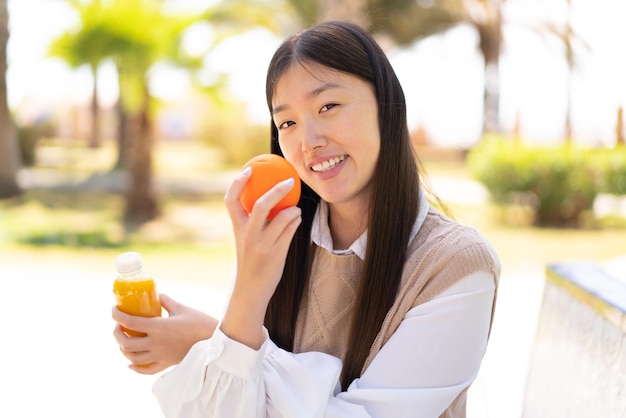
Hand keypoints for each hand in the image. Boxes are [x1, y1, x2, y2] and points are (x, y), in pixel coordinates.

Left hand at [112, 294, 217, 373]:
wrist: (215, 342)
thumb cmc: (200, 322)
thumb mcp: (182, 308)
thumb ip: (166, 302)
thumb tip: (156, 296)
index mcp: (159, 328)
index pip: (130, 322)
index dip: (117, 316)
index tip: (113, 310)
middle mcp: (156, 344)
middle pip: (126, 343)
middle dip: (117, 333)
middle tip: (118, 325)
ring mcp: (160, 356)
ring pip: (132, 358)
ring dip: (123, 349)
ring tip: (124, 340)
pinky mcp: (167, 364)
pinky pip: (146, 370)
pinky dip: (135, 368)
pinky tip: (131, 364)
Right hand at [221, 168, 301, 348]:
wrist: (250, 290)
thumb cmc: (250, 262)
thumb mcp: (245, 241)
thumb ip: (253, 223)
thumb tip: (270, 200)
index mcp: (237, 229)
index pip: (231, 200)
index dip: (238, 183)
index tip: (249, 169)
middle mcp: (248, 235)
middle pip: (261, 205)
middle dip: (277, 190)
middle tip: (288, 181)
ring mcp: (263, 244)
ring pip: (282, 217)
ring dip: (292, 209)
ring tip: (295, 207)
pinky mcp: (277, 253)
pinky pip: (290, 230)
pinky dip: (295, 220)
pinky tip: (297, 218)